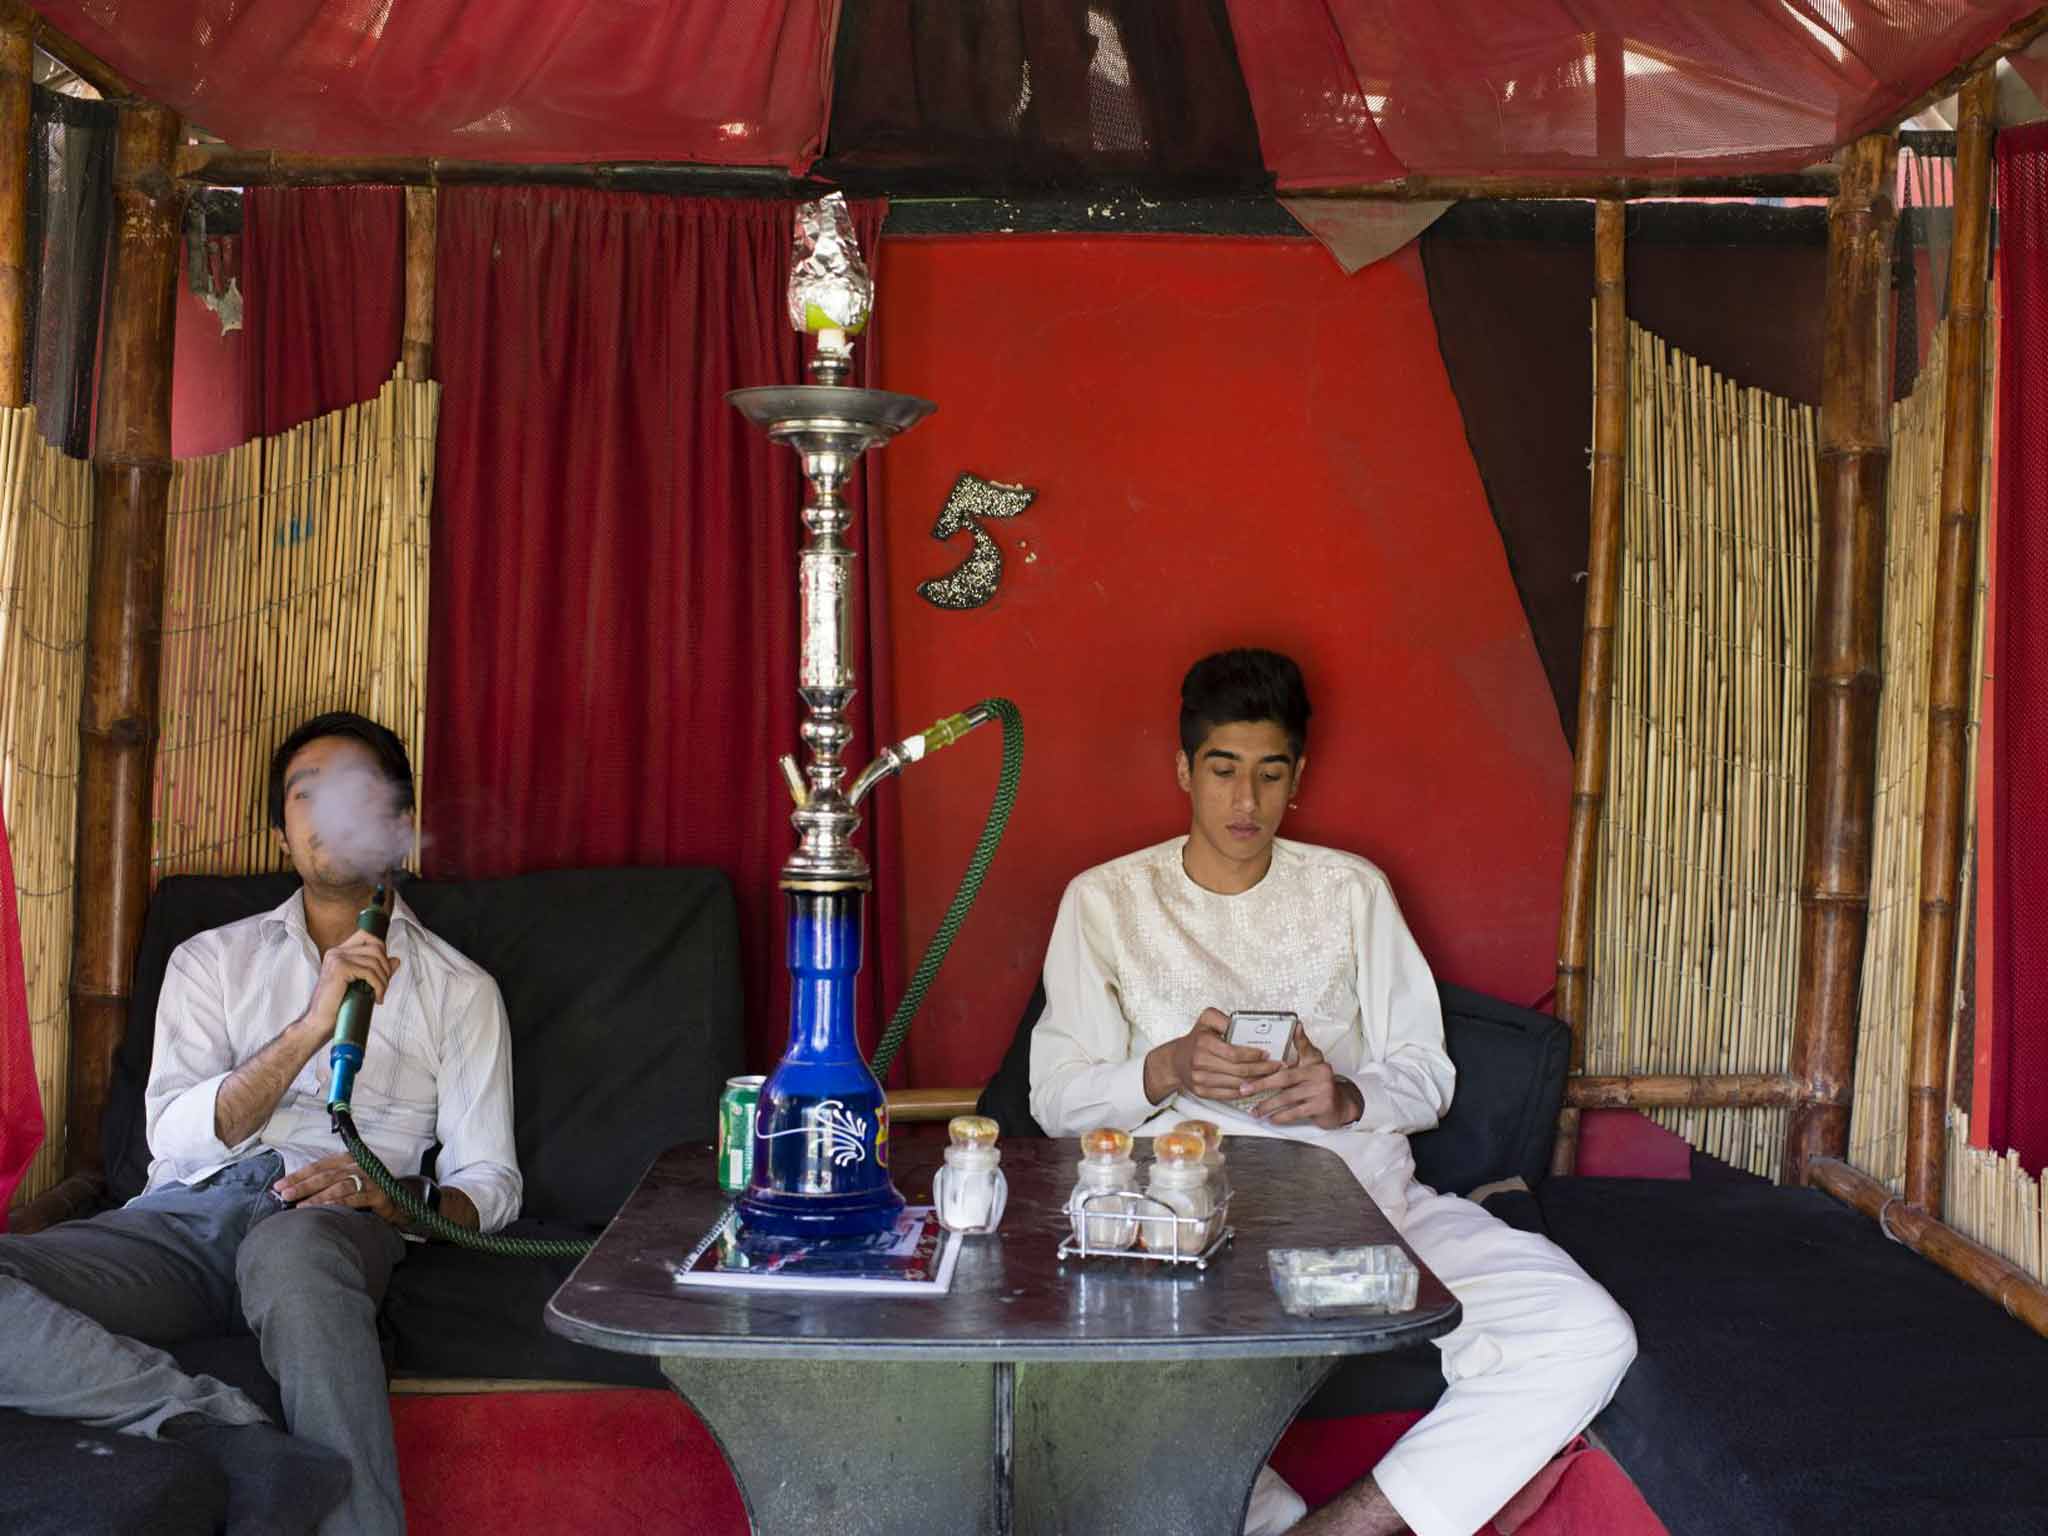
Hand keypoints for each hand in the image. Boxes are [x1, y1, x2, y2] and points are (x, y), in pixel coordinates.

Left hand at [273, 1152, 405, 1227]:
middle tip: (285, 1194)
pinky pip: (353, 1198)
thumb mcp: (346, 1181)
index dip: (297, 1175)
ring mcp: (368, 1179)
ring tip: (300, 1206)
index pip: (318, 1166)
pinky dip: (337, 1203)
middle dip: (303, 1185)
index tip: (279, 1185)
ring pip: (337, 1186)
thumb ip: (325, 1183)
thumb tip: (293, 1192)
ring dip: (317, 1196)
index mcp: (347, 1159)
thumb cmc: (367, 1191)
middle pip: (325, 1175)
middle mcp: (357, 1165)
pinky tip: (324, 1209)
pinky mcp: (377, 1194)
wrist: (399, 1200)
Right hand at [305, 929, 398, 1031]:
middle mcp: (336, 952)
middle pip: (375, 947)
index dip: (381, 949)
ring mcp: (337, 958)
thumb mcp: (360, 984)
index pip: (366, 936)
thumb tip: (396, 959)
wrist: (318, 1023)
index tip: (384, 970)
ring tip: (380, 994)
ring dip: (384, 980)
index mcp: (338, 952)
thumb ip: (377, 970)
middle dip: (386, 967)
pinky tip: (377, 998)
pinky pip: (370, 973)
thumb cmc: (339, 1005)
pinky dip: (379, 986)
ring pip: (375, 961)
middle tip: (384, 986)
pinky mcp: (340, 969)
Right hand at [1146, 1008, 1285, 1103]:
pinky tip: (1255, 1086)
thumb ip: (1224, 1019)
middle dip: (1262, 1070)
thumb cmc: (1197, 1038)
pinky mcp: (1201, 1092)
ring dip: (1257, 1082)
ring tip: (1270, 1077)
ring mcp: (1200, 1080)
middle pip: (1238, 1071)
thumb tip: (1243, 1025)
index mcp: (1204, 1043)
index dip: (1253, 1055)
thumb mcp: (1206, 1019)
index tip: (1268, 1054)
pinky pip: (1228, 1095)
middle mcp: (1200, 1062)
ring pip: (1236, 1085)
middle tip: (1277, 1067)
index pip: (1234, 1054)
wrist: (1176, 1060)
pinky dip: (1244, 1092)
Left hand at [1250, 1028, 1364, 1128]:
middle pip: (1285, 1077)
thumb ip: (1302, 1047)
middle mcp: (1320, 1073)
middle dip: (1261, 1084)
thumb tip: (1297, 1026)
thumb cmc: (1320, 1084)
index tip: (1295, 1027)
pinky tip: (1271, 1118)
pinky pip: (1296, 1112)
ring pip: (1287, 1098)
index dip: (1299, 1038)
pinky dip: (1281, 1116)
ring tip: (1255, 1110)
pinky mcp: (1322, 1107)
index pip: (1304, 1048)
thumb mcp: (1313, 1064)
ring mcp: (1321, 1090)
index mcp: (1315, 1061)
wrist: (1340, 1106)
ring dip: (1268, 1105)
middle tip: (1245, 1089)